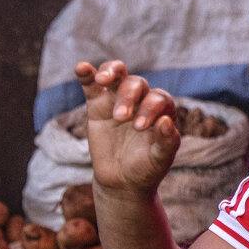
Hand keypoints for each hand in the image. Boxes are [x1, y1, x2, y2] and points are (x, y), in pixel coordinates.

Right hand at [74, 61, 178, 193]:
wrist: (121, 181)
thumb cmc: (145, 169)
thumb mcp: (159, 159)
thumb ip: (167, 141)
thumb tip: (165, 121)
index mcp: (162, 110)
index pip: (157, 98)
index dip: (149, 108)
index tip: (138, 128)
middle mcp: (142, 100)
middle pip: (136, 83)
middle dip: (128, 97)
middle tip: (121, 118)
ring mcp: (118, 100)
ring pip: (117, 76)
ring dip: (110, 72)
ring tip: (102, 80)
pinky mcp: (97, 105)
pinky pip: (91, 85)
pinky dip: (87, 74)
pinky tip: (81, 67)